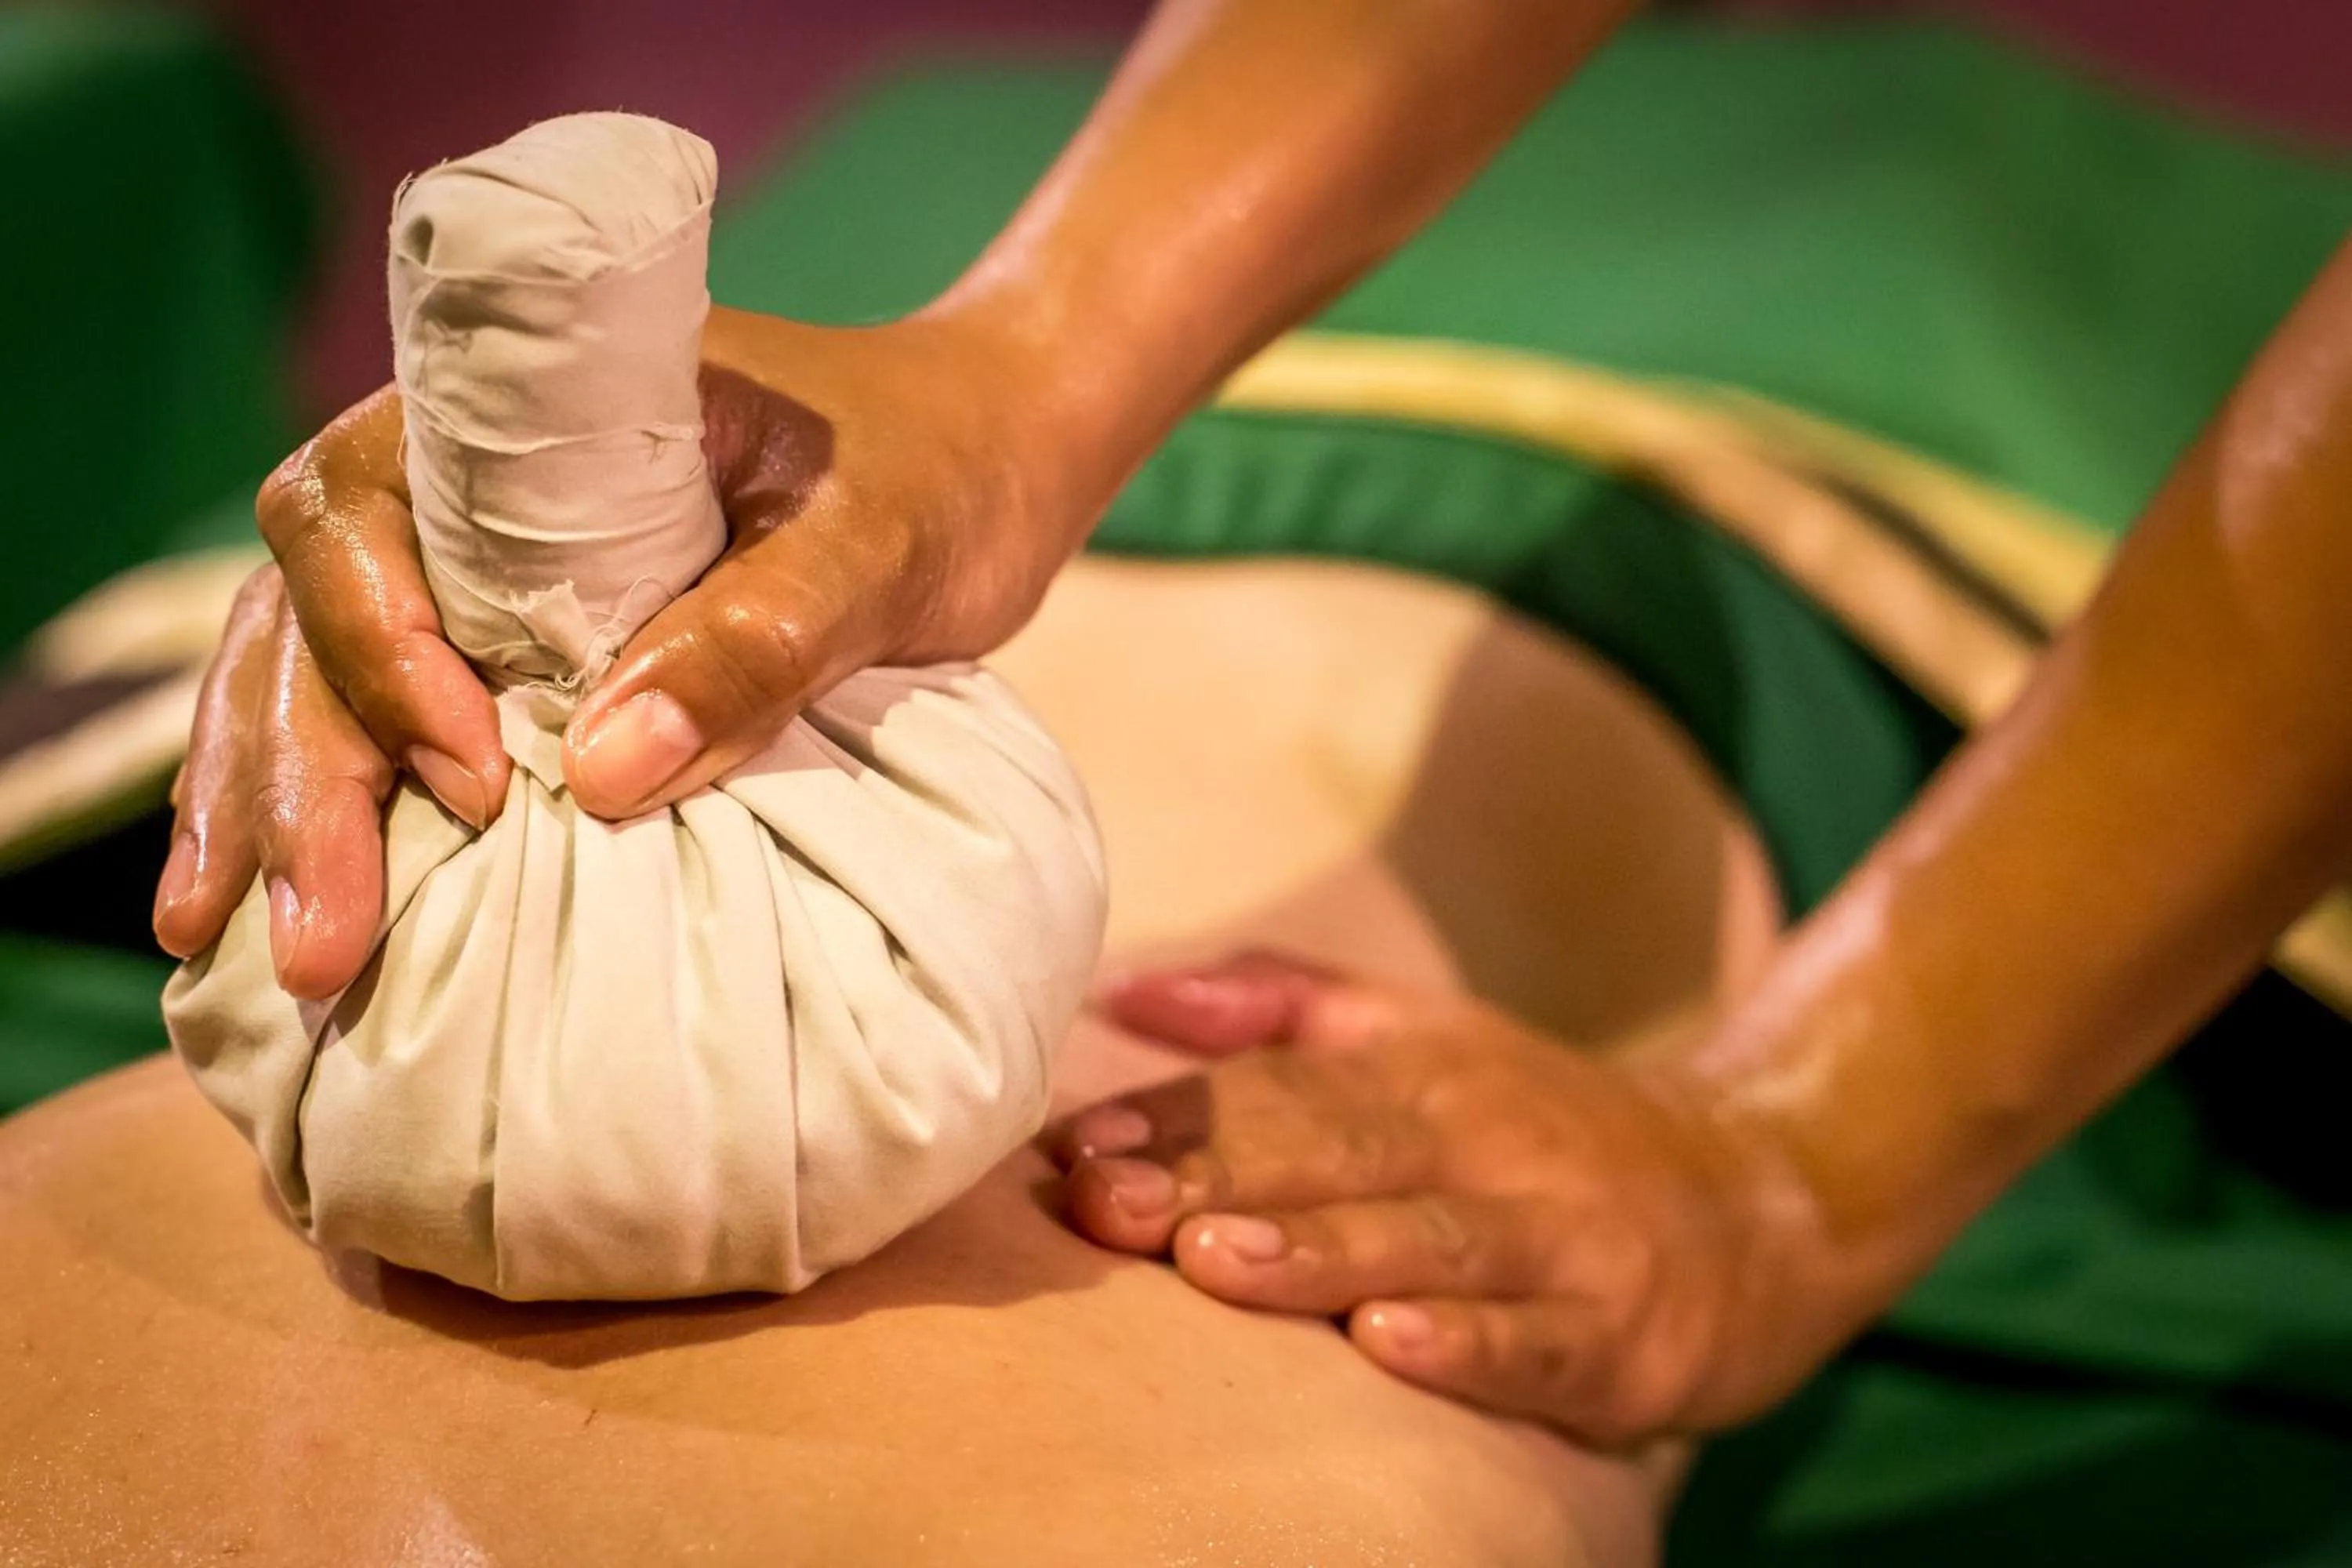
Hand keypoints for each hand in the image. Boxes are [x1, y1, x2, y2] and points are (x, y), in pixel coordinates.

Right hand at [155, 306, 1081, 993]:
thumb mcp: (874, 544)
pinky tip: (290, 910)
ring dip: (278, 807)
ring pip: (314, 671)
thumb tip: (600, 777)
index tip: (470, 777)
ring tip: (248, 955)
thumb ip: (756, 639)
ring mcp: (481, 568)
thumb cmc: (937, 468)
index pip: (363, 513)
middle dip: (297, 775)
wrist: (992, 451)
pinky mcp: (520, 646)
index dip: (380, 651)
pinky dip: (343, 808)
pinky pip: (395, 719)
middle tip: (315, 941)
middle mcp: (466, 482)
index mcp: (522, 413)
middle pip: (308, 613)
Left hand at [1050, 953, 1858, 1444]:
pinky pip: (1536, 1342)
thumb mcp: (1424, 1036)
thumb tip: (1123, 989)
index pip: (1280, 1091)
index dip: (1174, 1117)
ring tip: (1209, 1260)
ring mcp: (1554, 1239)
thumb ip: (1279, 1006)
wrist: (1761, 1196)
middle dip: (1212, 1182)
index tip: (1072, 1143)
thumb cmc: (1544, 1124)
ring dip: (1315, 1252)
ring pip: (1423, 1243)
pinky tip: (1394, 1345)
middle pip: (1334, 1159)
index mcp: (1423, 1074)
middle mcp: (1484, 1143)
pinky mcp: (1616, 1334)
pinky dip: (1470, 1346)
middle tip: (1101, 1205)